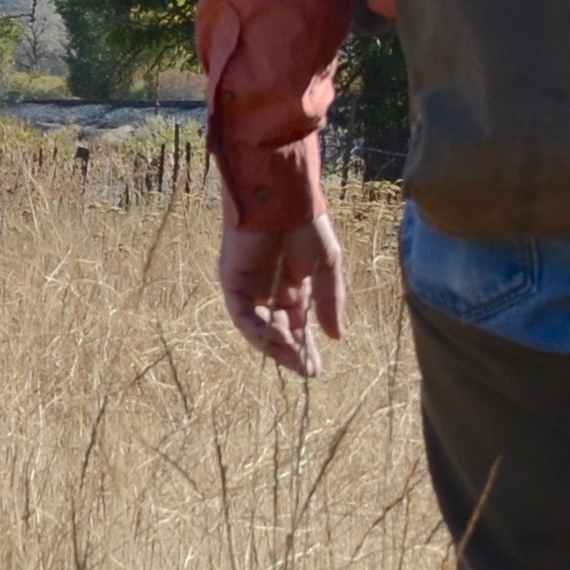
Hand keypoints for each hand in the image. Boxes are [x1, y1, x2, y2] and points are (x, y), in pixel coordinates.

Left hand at [221, 215, 347, 376]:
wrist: (284, 199)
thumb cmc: (308, 227)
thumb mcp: (328, 268)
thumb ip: (330, 302)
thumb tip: (337, 337)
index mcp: (294, 286)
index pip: (299, 325)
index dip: (307, 347)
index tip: (317, 370)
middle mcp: (269, 290)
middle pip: (278, 331)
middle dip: (292, 352)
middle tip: (307, 370)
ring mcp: (249, 287)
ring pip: (258, 327)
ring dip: (276, 345)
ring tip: (296, 356)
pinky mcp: (232, 281)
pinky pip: (242, 313)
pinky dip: (258, 328)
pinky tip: (279, 337)